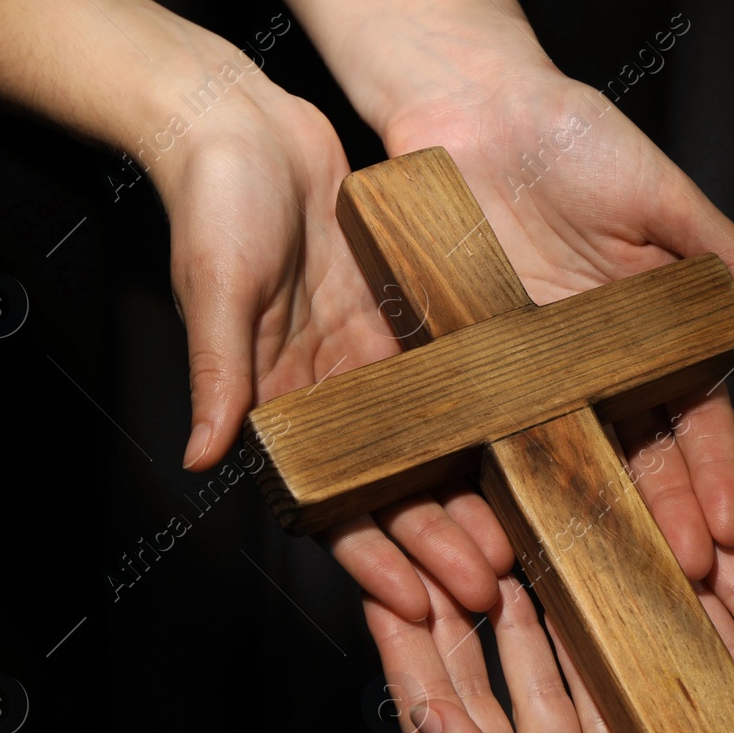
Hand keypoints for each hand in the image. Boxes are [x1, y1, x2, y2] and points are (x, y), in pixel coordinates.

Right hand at [152, 71, 512, 619]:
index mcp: (280, 408)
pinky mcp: (413, 326)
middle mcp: (335, 401)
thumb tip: (202, 453)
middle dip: (440, 548)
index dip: (373, 561)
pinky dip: (488, 424)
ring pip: (435, 453)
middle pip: (396, 495)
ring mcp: (378, 368)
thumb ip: (220, 374)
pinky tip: (532, 449)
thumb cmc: (213, 205)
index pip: (331, 506)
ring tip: (520, 543)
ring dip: (473, 501)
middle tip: (490, 586)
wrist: (247, 130)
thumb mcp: (215, 289)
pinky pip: (458, 386)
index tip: (415, 601)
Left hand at [362, 570, 733, 732]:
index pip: (430, 716)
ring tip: (517, 576)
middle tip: (452, 562)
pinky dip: (600, 669)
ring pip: (548, 694)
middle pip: (483, 695)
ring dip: (527, 637)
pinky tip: (598, 632)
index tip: (387, 591)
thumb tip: (425, 711)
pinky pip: (611, 714)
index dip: (405, 654)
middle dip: (460, 628)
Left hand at [380, 67, 733, 578]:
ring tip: (603, 567)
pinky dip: (496, 480)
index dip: (714, 474)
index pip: (694, 418)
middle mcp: (593, 364)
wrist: (472, 105)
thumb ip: (723, 258)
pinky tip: (511, 526)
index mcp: (651, 332)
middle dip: (662, 516)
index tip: (731, 526)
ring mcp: (528, 371)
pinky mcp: (465, 364)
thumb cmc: (574, 138)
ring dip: (587, 518)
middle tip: (679, 573)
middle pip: (635, 456)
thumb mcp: (662, 195)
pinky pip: (483, 431)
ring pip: (564, 460)